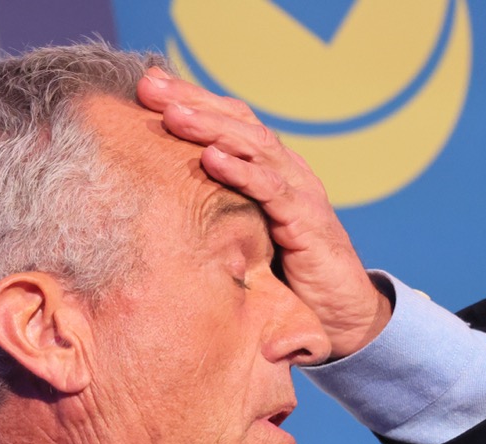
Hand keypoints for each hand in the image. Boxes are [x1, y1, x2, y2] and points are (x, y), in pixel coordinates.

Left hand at [135, 66, 390, 358]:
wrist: (339, 315)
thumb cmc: (285, 277)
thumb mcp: (243, 238)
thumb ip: (214, 216)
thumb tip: (154, 205)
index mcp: (269, 171)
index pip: (229, 121)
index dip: (191, 99)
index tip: (145, 86)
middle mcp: (286, 172)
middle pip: (238, 122)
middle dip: (193, 101)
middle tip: (150, 86)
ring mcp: (300, 193)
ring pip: (255, 146)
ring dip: (212, 127)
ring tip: (174, 114)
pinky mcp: (307, 223)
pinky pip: (272, 190)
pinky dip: (242, 172)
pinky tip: (212, 158)